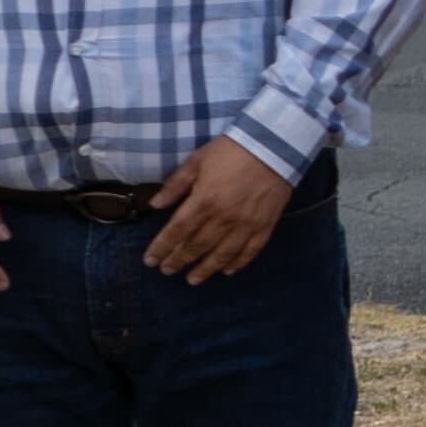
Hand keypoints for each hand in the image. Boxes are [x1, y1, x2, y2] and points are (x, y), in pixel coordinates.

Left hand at [145, 136, 295, 282]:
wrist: (274, 146)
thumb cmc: (232, 151)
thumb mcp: (198, 160)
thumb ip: (176, 184)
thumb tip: (154, 204)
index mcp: (204, 201)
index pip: (177, 231)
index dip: (161, 248)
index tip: (150, 260)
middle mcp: (223, 218)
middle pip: (196, 247)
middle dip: (178, 261)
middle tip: (166, 271)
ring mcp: (246, 224)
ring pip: (222, 255)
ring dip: (205, 269)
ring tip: (192, 280)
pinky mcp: (265, 225)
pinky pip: (250, 251)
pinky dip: (238, 263)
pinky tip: (227, 271)